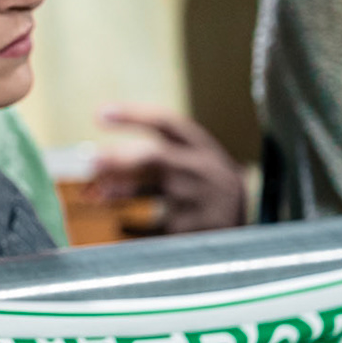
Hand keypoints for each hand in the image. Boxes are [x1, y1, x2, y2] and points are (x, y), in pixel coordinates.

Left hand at [94, 106, 245, 233]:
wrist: (249, 220)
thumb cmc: (204, 184)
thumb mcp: (193, 159)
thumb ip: (157, 155)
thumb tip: (100, 163)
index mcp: (200, 146)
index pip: (165, 123)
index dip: (132, 116)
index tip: (100, 114)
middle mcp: (201, 169)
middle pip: (156, 158)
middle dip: (120, 159)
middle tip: (92, 161)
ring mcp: (200, 199)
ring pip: (152, 192)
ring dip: (121, 191)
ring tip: (97, 194)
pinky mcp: (196, 228)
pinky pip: (155, 226)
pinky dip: (132, 225)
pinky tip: (119, 225)